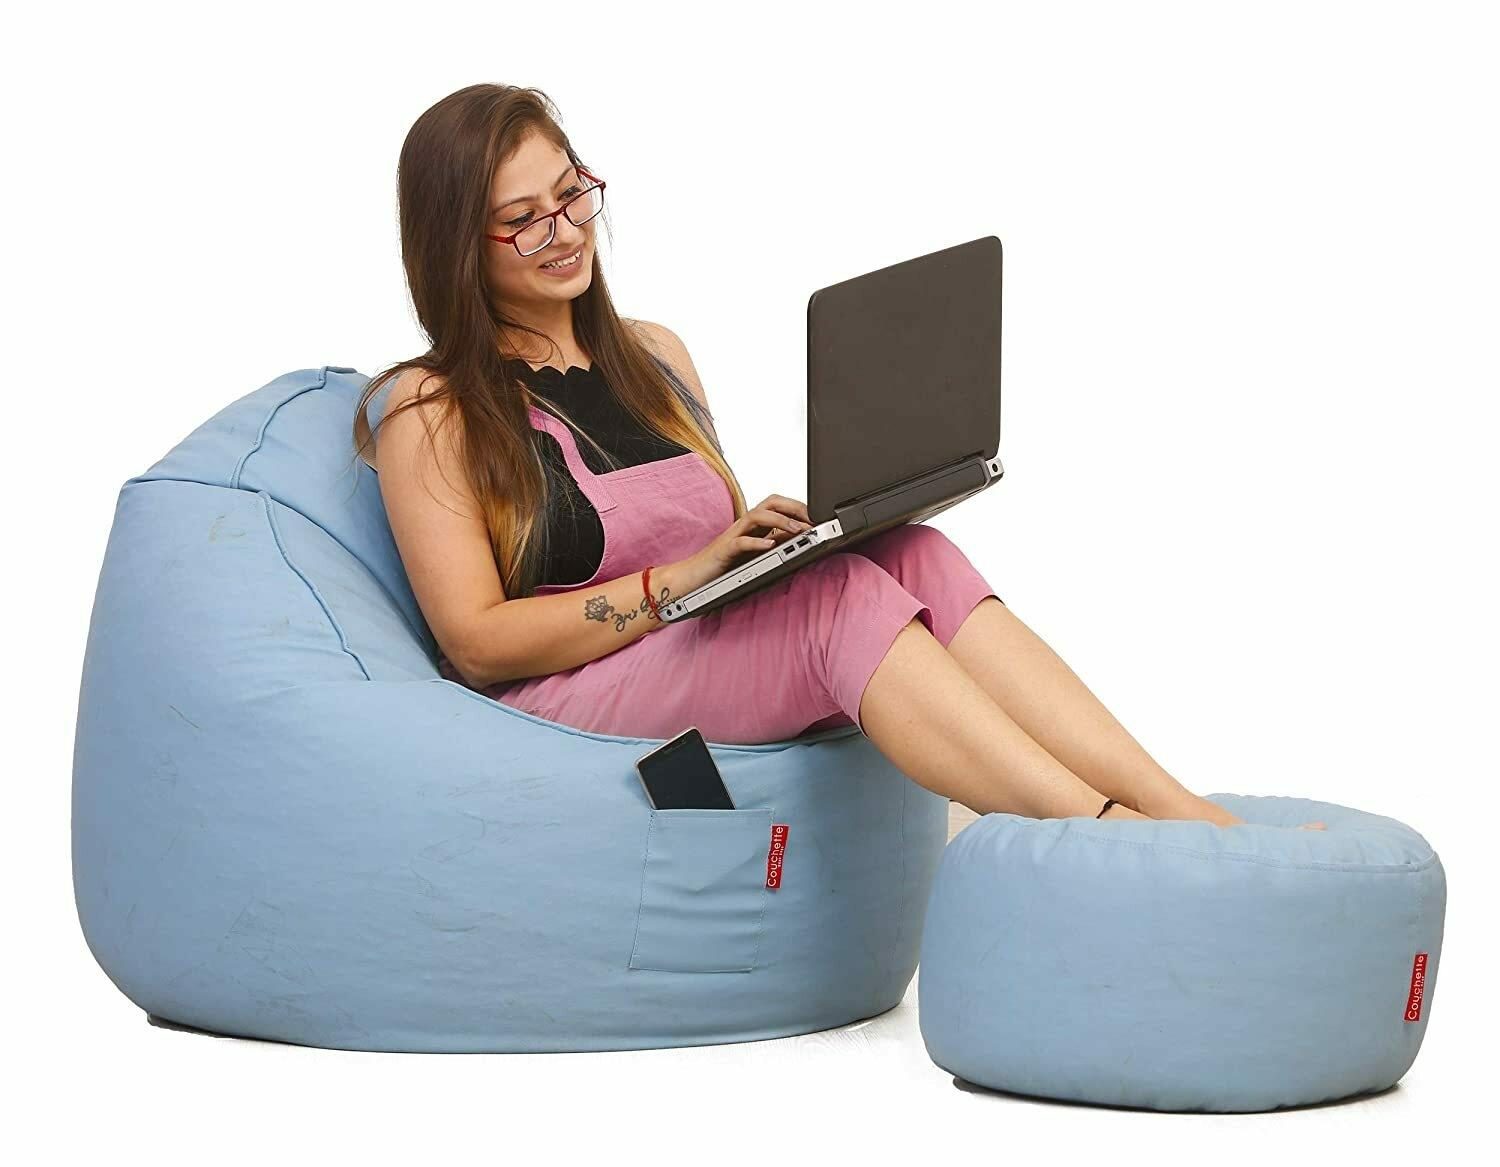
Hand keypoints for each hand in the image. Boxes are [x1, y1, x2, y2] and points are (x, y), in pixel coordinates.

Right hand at [676, 494, 812, 592]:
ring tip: (797, 529)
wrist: (692, 579)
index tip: (818, 517)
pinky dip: (757, 542)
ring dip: (780, 520)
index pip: (778, 505)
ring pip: (757, 516)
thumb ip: (773, 546)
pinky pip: (741, 542)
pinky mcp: (723, 550)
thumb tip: (799, 542)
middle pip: (770, 502)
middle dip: (794, 507)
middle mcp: (744, 526)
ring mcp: (732, 536)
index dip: (799, 507)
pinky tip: (771, 546)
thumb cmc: (723, 568)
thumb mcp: (755, 556)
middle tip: (813, 519)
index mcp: (753, 526)